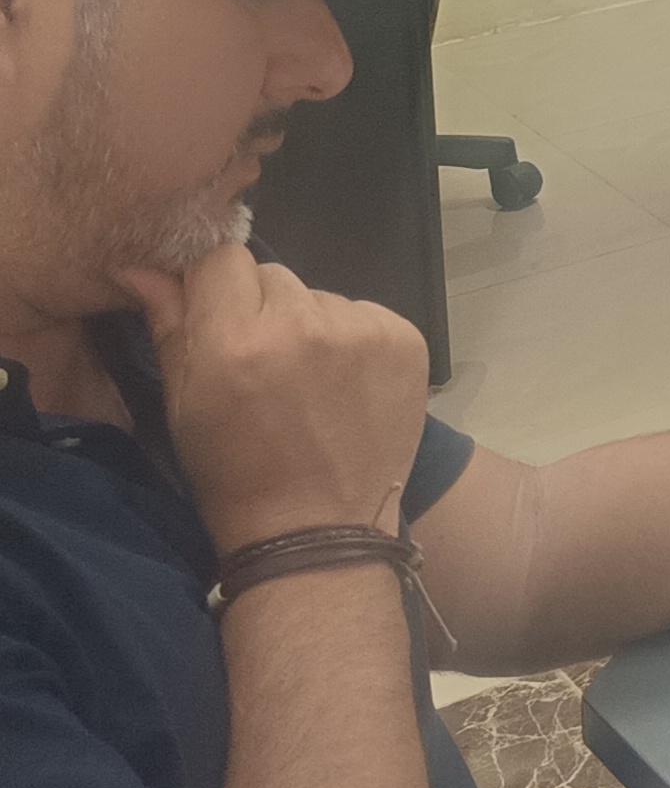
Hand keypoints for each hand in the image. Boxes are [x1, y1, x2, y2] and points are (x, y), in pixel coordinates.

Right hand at [120, 245, 429, 548]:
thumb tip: (145, 266)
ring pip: (319, 295)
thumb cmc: (236, 472)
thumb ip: (169, 325)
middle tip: (262, 365)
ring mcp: (362, 330)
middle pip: (273, 275)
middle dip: (261, 309)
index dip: (215, 286)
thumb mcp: (185, 405)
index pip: (222, 259)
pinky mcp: (405, 339)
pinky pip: (364, 314)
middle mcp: (303, 324)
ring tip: (306, 384)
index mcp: (236, 341)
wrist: (318, 528)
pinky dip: (352, 340)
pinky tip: (344, 386)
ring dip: (308, 324)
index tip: (218, 320)